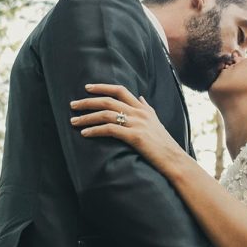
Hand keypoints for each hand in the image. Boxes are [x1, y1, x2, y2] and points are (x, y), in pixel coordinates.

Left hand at [70, 83, 187, 173]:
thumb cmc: (164, 143)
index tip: (87, 88)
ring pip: (106, 114)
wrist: (174, 159)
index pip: (120, 90)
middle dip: (88, 102)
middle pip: (108, 100)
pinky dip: (94, 130)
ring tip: (73, 121)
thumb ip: (146, 108)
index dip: (102, 87)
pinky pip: (109, 129)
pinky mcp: (134, 136)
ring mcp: (137, 124)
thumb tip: (140, 97)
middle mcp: (139, 113)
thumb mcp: (156, 121)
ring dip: (87, 117)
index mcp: (142, 108)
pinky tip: (84, 133)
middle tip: (73, 104)